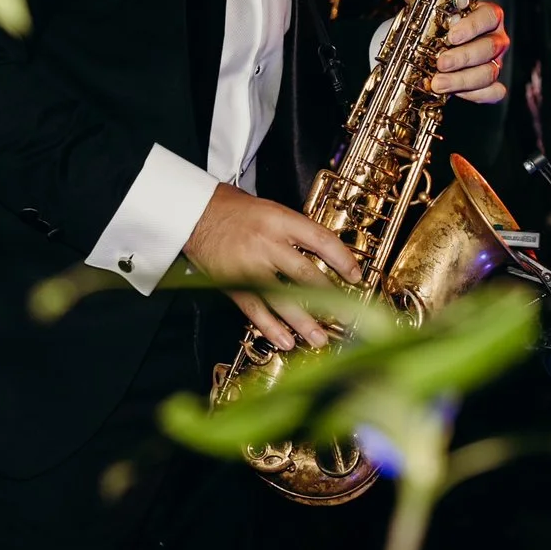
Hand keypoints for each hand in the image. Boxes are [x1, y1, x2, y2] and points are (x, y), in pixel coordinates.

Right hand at [183, 182, 360, 353]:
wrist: (194, 212)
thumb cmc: (233, 208)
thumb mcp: (271, 209)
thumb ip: (295, 231)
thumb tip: (324, 256)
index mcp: (280, 220)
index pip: (321, 241)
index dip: (342, 260)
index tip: (356, 276)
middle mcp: (266, 243)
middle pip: (305, 274)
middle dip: (330, 298)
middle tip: (348, 315)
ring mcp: (249, 265)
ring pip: (281, 297)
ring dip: (303, 321)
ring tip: (320, 338)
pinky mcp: (232, 283)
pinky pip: (255, 309)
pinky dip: (271, 327)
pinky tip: (285, 341)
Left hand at [394, 0, 508, 102]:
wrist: (437, 50)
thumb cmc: (439, 26)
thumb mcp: (427, 10)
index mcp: (484, 15)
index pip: (489, 15)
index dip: (472, 26)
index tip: (451, 35)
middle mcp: (494, 38)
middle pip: (490, 47)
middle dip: (463, 57)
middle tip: (440, 63)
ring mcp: (495, 62)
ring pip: (489, 72)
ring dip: (462, 80)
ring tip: (437, 83)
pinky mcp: (492, 84)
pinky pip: (493, 92)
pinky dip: (476, 95)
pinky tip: (456, 94)